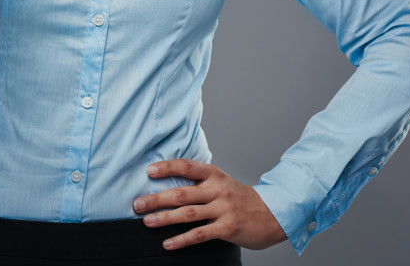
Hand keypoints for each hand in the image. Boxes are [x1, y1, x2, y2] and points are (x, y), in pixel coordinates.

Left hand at [132, 159, 286, 250]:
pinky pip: (199, 234)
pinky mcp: (227, 228)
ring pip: (188, 213)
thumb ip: (198, 180)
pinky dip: (181, 239)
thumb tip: (166, 180)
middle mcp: (217, 189)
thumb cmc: (238, 197)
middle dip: (156, 198)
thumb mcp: (220, 181)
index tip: (149, 170)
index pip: (187, 166)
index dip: (167, 167)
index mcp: (214, 174)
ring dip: (164, 218)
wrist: (271, 214)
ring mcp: (223, 209)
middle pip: (182, 193)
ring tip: (147, 221)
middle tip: (137, 204)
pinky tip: (167, 243)